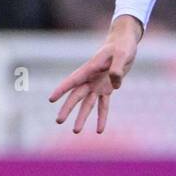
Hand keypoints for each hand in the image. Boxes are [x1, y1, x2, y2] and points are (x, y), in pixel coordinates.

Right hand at [48, 15, 142, 134]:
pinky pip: (104, 105)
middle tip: (58, 121)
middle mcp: (90, 79)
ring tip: (76, 131)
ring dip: (82, 117)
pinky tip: (100, 130)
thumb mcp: (122, 55)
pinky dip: (102, 117)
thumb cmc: (121, 47)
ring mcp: (97, 85)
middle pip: (76, 96)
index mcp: (89, 68)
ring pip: (87, 104)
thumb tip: (115, 85)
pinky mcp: (107, 89)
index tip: (51, 99)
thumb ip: (117, 69)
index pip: (73, 80)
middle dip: (67, 109)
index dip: (62, 89)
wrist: (124, 44)